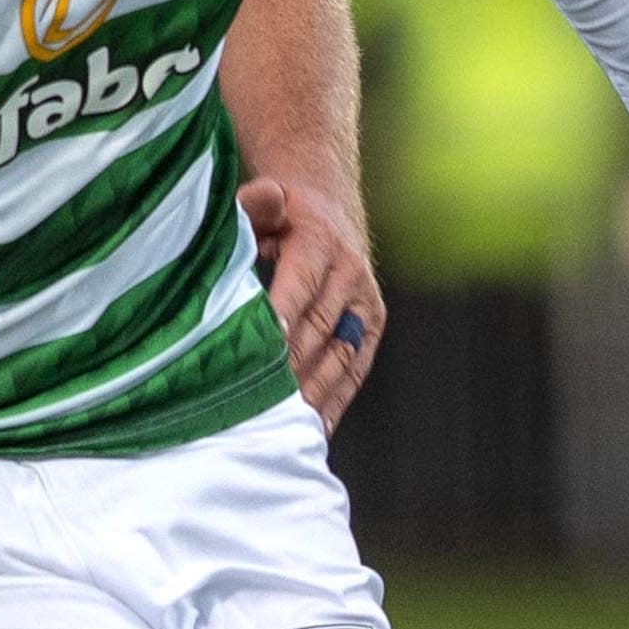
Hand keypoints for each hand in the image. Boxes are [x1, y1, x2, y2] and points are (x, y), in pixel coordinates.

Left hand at [244, 174, 385, 428]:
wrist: (329, 207)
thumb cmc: (280, 213)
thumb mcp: (264, 200)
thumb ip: (255, 204)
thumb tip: (266, 199)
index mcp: (319, 241)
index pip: (301, 284)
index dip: (284, 317)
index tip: (266, 350)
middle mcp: (350, 272)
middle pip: (320, 328)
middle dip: (292, 369)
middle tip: (260, 406)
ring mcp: (365, 302)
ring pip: (341, 355)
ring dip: (314, 393)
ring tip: (286, 428)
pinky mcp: (373, 324)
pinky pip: (355, 369)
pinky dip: (335, 401)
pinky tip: (315, 430)